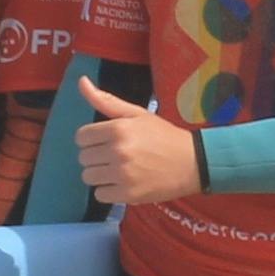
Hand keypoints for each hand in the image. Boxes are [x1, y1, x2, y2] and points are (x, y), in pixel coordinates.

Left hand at [77, 83, 205, 206]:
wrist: (193, 162)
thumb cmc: (163, 136)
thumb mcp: (137, 114)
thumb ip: (106, 100)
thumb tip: (81, 81)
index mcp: (118, 128)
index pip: (81, 137)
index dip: (93, 139)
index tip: (108, 141)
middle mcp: (117, 151)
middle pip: (84, 158)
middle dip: (97, 156)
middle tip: (118, 156)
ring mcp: (122, 175)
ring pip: (89, 177)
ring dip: (101, 175)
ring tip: (120, 170)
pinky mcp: (128, 194)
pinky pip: (100, 195)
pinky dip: (109, 191)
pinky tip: (125, 183)